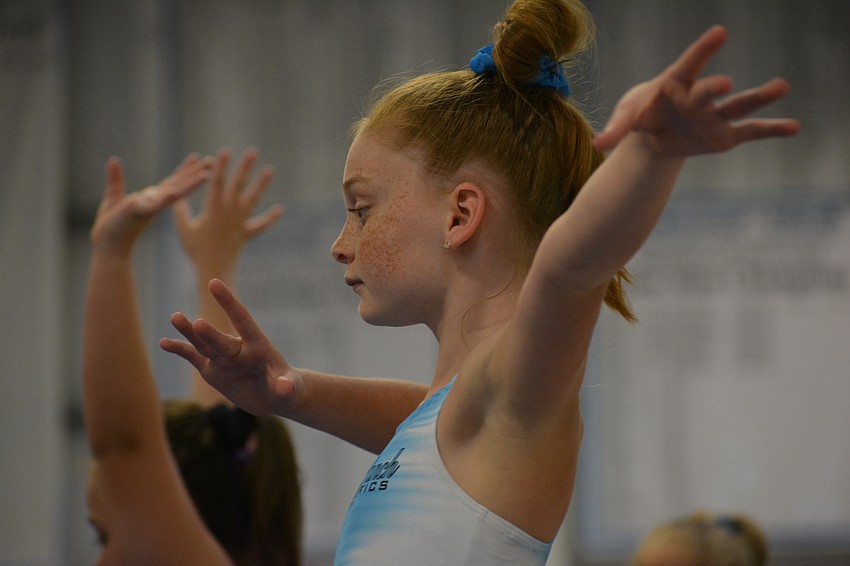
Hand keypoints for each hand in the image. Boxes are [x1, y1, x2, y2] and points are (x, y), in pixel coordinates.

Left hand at [90, 153, 211, 255]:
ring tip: (205, 175)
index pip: (172, 180)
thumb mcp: (113, 197)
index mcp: (151, 198)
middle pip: (179, 184)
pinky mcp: (140, 213)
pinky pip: (154, 205)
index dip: (184, 168)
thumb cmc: (111, 228)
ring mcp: (150, 208)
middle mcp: (155, 202)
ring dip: (190, 185)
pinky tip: (173, 192)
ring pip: (174, 194)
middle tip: (212, 161)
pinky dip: (164, 199)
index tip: (197, 157)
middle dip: (195, 172)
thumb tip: (115, 159)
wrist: (108, 249)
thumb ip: (115, 179)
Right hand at [160, 278, 300, 415]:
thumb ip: (286, 386)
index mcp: (258, 346)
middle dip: (210, 334)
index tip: (214, 283)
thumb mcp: (289, 389)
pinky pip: (193, 358)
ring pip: (203, 343)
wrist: (274, 397)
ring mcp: (223, 359)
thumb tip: (286, 386)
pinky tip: (164, 342)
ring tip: (175, 317)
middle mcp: (238, 349)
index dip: (229, 303)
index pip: (242, 320)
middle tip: (198, 323)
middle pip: (221, 341)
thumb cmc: (287, 389)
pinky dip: (179, 350)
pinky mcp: (213, 370)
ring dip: (189, 332)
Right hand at [173, 147, 282, 277]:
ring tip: (269, 170)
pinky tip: (280, 209)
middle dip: (245, 167)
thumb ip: (180, 210)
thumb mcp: (184, 227)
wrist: (213, 268)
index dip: (221, 166)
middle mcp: (229, 212)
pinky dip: (270, 218)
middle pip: (238, 184)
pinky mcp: (247, 233)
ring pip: (253, 199)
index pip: (217, 182)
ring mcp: (240, 222)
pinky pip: (261, 225)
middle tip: (252, 151)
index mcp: (212, 208)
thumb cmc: (195, 249)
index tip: (225, 151)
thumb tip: (173, 195)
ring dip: (261, 184)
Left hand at [593, 25, 800, 153]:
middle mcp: (699, 96)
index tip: (719, 32)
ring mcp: (714, 116)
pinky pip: (751, 132)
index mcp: (675, 83)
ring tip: (782, 85)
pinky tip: (795, 127)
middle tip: (724, 82)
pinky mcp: (725, 136)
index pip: (689, 64)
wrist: (656, 132)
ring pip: (738, 105)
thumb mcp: (626, 119)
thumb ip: (615, 129)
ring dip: (759, 97)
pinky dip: (772, 130)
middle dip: (713, 88)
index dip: (703, 49)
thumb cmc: (642, 115)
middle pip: (708, 91)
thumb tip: (599, 144)